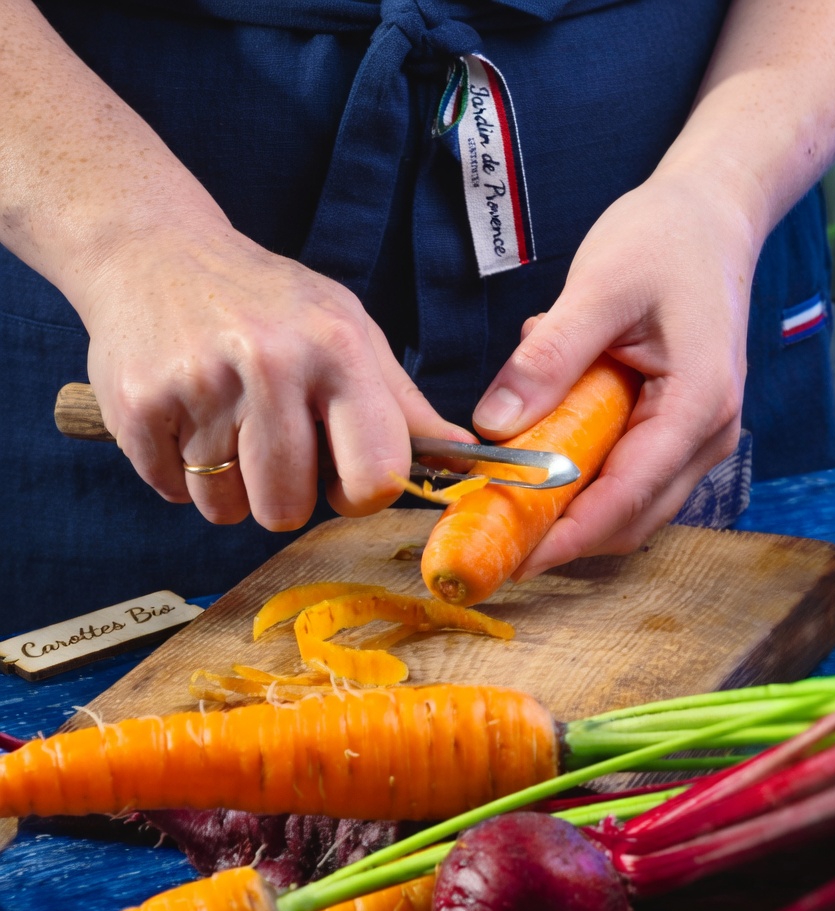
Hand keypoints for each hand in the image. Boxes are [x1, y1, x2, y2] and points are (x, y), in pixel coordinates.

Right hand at [81, 219, 471, 529]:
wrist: (153, 250)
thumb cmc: (267, 301)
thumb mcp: (347, 330)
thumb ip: (403, 404)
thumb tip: (468, 458)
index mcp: (337, 348)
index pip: (376, 476)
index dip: (360, 496)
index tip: (342, 478)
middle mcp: (270, 362)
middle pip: (288, 509)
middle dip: (284, 495)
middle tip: (272, 446)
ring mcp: (199, 383)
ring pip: (226, 509)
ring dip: (228, 487)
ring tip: (225, 426)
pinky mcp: (138, 404)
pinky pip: (173, 492)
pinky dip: (179, 473)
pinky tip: (185, 418)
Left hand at [471, 165, 760, 579]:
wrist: (711, 215)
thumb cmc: (665, 240)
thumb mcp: (598, 287)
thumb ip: (548, 359)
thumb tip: (493, 428)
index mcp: (698, 406)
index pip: (626, 498)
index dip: (565, 537)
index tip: (509, 558)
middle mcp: (708, 436)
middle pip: (628, 519)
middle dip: (560, 536)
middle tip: (490, 535)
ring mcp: (696, 438)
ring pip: (627, 506)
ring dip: (568, 505)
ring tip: (509, 481)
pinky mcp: (676, 430)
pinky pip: (626, 475)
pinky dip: (580, 473)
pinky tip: (547, 433)